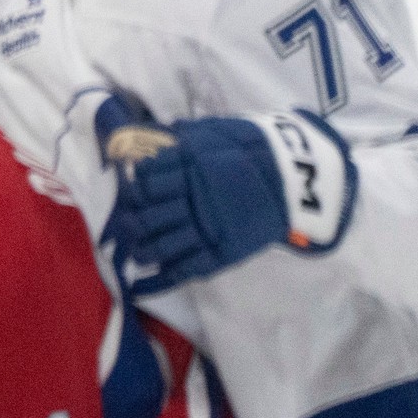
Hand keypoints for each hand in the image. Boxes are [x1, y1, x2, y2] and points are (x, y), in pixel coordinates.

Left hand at [111, 111, 355, 292]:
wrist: (290, 175)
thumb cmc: (250, 149)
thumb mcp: (213, 133)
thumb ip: (187, 135)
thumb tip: (165, 132)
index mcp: (185, 167)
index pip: (146, 179)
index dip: (135, 187)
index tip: (131, 192)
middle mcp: (191, 198)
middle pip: (148, 213)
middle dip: (133, 220)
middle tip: (127, 225)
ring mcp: (206, 228)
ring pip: (161, 244)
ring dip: (143, 249)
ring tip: (136, 252)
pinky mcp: (221, 253)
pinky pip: (185, 269)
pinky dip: (161, 278)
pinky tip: (140, 285)